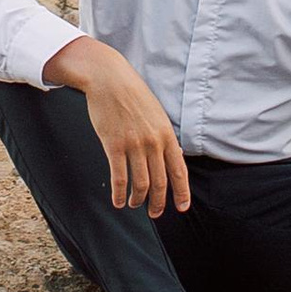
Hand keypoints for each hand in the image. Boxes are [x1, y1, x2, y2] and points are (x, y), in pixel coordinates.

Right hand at [44, 38, 191, 215]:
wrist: (109, 78)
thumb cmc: (132, 94)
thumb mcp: (157, 114)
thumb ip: (163, 136)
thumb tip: (172, 157)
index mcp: (166, 134)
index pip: (179, 171)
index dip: (182, 193)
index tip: (182, 207)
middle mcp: (153, 142)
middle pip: (160, 182)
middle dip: (158, 202)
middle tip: (154, 213)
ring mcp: (133, 144)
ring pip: (140, 183)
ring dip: (138, 199)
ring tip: (134, 205)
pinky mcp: (113, 145)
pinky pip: (119, 177)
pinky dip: (119, 193)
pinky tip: (118, 201)